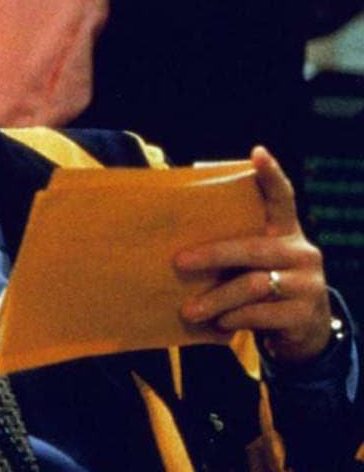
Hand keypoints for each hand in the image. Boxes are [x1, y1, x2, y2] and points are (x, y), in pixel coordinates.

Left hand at [175, 147, 332, 361]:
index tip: (257, 153)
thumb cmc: (264, 287)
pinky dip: (234, 318)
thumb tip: (177, 248)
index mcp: (286, 233)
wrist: (303, 333)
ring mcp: (307, 284)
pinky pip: (260, 313)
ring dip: (215, 299)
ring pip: (252, 285)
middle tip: (178, 263)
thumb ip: (235, 248)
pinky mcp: (304, 314)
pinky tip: (219, 324)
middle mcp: (302, 253)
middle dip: (212, 256)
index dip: (271, 176)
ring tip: (189, 310)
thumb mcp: (255, 264)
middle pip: (252, 248)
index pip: (282, 198)